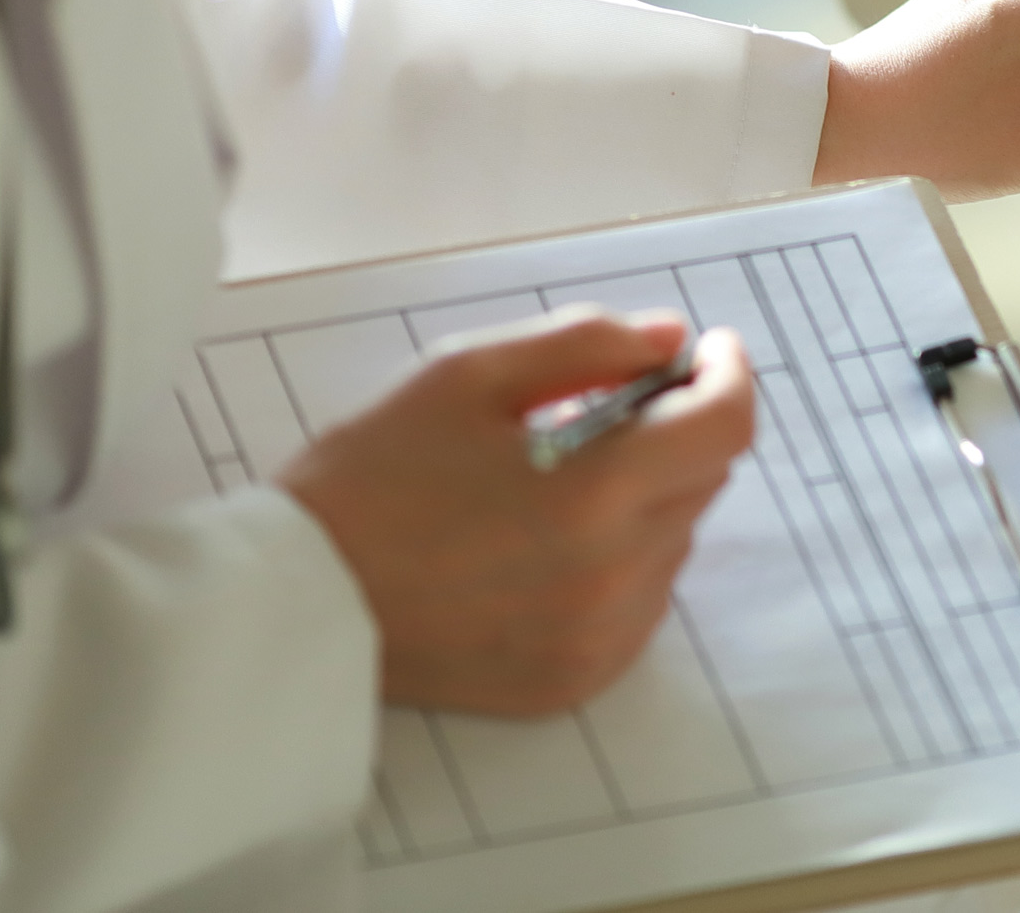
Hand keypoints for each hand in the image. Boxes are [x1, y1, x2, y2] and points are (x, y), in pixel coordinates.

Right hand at [280, 306, 756, 716]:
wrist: (292, 606)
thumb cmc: (369, 478)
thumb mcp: (466, 374)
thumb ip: (585, 344)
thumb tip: (669, 339)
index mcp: (594, 494)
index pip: (726, 426)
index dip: (727, 375)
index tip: (705, 351)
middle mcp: (613, 576)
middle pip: (703, 479)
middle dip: (675, 427)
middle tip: (608, 402)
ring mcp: (599, 639)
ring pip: (674, 539)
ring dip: (646, 494)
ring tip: (557, 476)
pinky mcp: (575, 680)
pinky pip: (641, 602)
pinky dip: (621, 559)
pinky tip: (549, 539)